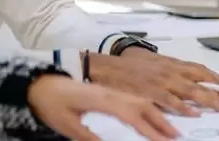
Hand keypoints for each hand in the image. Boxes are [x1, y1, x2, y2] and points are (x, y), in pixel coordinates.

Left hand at [28, 75, 178, 140]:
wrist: (41, 82)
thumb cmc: (51, 103)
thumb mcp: (65, 124)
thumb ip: (86, 136)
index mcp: (104, 100)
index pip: (133, 115)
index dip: (150, 129)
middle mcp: (113, 93)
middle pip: (144, 105)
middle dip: (161, 122)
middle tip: (176, 136)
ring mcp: (112, 91)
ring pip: (142, 100)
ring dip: (158, 114)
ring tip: (170, 128)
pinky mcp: (110, 92)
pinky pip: (135, 98)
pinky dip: (150, 107)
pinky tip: (153, 114)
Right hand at [90, 50, 218, 115]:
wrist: (110, 66)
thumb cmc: (134, 65)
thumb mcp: (158, 63)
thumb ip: (175, 70)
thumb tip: (190, 76)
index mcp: (175, 64)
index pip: (202, 70)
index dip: (218, 78)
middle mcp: (173, 71)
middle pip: (202, 81)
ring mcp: (162, 81)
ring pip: (191, 90)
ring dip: (209, 100)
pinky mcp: (150, 91)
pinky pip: (170, 100)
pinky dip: (183, 107)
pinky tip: (194, 113)